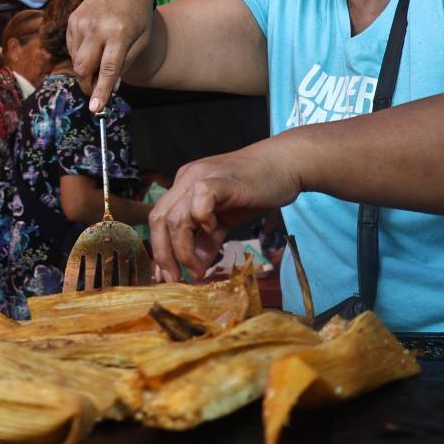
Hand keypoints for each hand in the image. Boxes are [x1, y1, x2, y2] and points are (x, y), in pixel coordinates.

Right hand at [67, 0, 154, 112]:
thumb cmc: (137, 17)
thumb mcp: (141, 40)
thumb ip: (126, 64)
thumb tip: (111, 88)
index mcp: (119, 33)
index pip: (108, 68)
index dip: (101, 91)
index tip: (96, 109)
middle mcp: (97, 27)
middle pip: (83, 68)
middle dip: (88, 84)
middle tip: (96, 91)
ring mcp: (82, 22)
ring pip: (76, 60)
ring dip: (86, 69)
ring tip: (100, 58)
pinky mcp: (73, 20)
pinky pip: (72, 48)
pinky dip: (81, 55)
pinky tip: (93, 45)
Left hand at [149, 140, 301, 282]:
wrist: (285, 164)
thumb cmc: (257, 189)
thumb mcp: (225, 220)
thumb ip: (208, 240)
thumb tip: (196, 269)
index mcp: (183, 187)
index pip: (159, 221)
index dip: (159, 250)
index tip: (166, 276)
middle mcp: (186, 179)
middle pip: (158, 220)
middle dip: (164, 255)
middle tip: (175, 279)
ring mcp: (201, 177)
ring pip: (175, 217)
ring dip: (182, 249)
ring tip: (196, 268)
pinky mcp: (220, 180)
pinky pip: (199, 202)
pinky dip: (202, 221)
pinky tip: (215, 229)